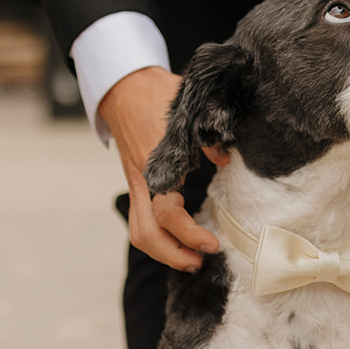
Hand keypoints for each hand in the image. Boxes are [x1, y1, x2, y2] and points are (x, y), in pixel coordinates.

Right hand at [99, 65, 220, 270]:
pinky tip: (179, 244)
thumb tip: (225, 157)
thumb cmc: (157, 97)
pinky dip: (158, 240)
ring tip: (191, 260)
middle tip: (201, 260)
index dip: (188, 233)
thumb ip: (207, 136)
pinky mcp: (138, 187)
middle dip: (173, 254)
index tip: (212, 243)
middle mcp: (143, 181)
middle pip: (146, 234)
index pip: (167, 212)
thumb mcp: (186, 110)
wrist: (124, 88)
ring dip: (163, 252)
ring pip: (140, 232)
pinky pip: (141, 222)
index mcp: (155, 164)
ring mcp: (137, 186)